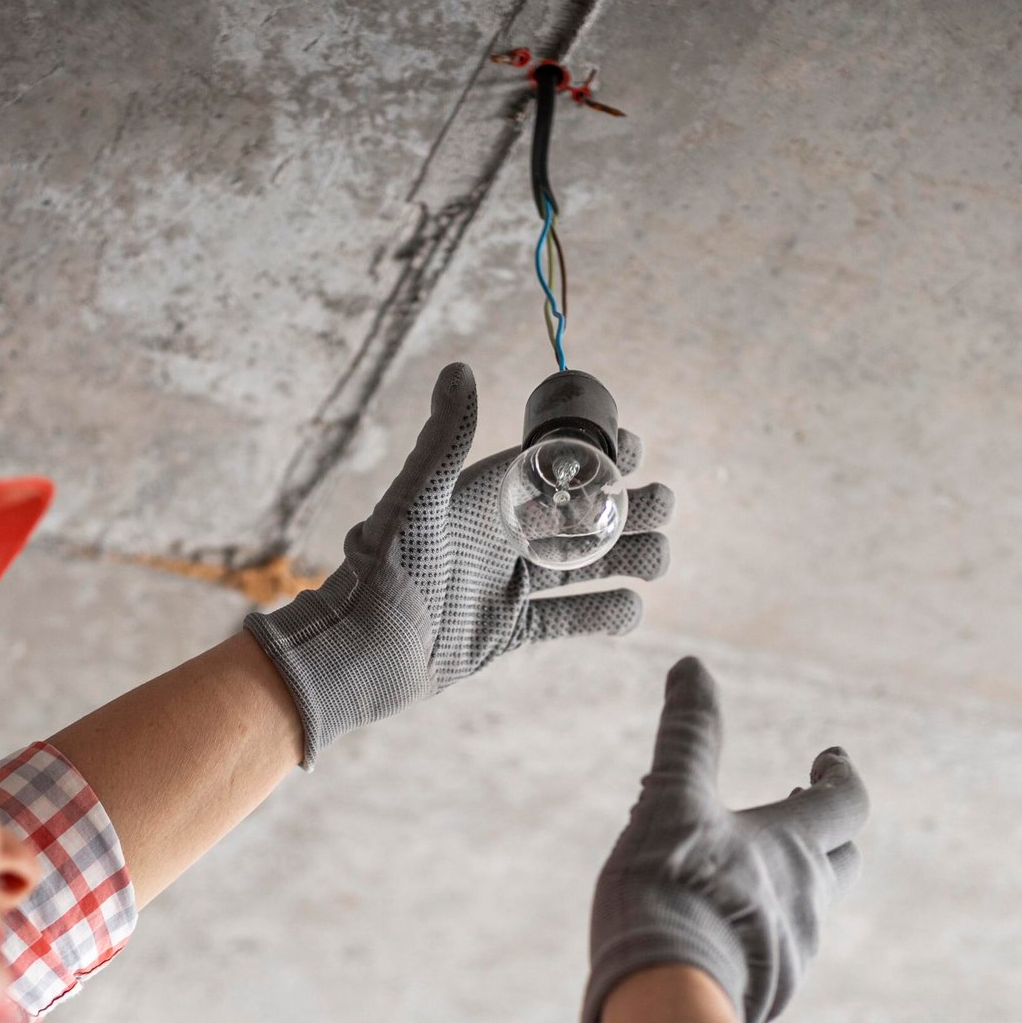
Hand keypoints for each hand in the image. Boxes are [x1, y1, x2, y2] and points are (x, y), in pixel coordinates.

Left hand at [243, 361, 673, 768]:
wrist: (360, 653)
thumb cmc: (379, 573)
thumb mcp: (414, 501)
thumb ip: (442, 440)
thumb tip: (458, 369)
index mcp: (481, 499)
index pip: (551, 466)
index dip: (596, 454)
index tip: (634, 446)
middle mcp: (499, 537)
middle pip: (580, 515)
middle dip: (626, 506)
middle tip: (661, 503)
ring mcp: (506, 585)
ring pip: (583, 565)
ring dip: (627, 557)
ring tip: (660, 556)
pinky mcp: (507, 630)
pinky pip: (566, 618)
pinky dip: (602, 613)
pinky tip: (632, 607)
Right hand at [580, 657, 869, 1022]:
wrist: (663, 995)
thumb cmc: (668, 889)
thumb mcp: (669, 800)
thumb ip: (686, 734)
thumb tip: (691, 665)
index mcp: (793, 847)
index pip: (846, 802)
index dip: (839, 775)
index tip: (828, 758)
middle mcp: (808, 901)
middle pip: (842, 861)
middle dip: (826, 834)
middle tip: (799, 816)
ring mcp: (793, 955)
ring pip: (806, 912)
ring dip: (784, 885)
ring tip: (739, 878)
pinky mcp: (766, 996)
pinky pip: (774, 958)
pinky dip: (755, 934)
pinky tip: (717, 935)